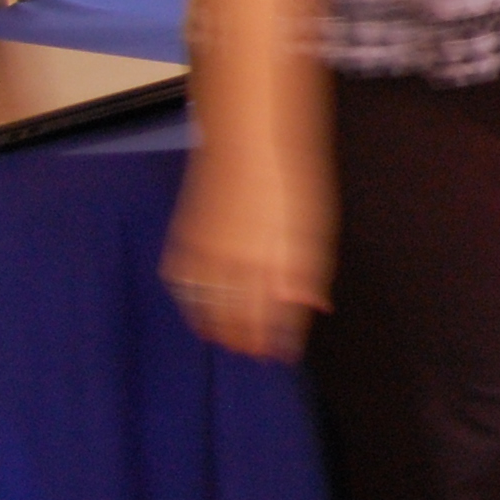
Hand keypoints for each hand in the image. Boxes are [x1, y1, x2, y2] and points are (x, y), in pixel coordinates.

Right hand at [161, 140, 331, 362]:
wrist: (249, 142)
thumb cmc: (293, 183)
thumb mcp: (315, 228)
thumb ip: (311, 271)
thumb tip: (314, 308)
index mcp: (278, 261)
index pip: (275, 317)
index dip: (278, 340)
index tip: (281, 356)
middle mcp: (241, 262)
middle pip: (240, 317)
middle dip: (248, 340)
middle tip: (254, 353)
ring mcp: (208, 252)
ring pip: (208, 306)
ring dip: (219, 328)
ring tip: (228, 340)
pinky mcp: (186, 240)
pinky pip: (184, 284)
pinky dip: (193, 303)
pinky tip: (201, 311)